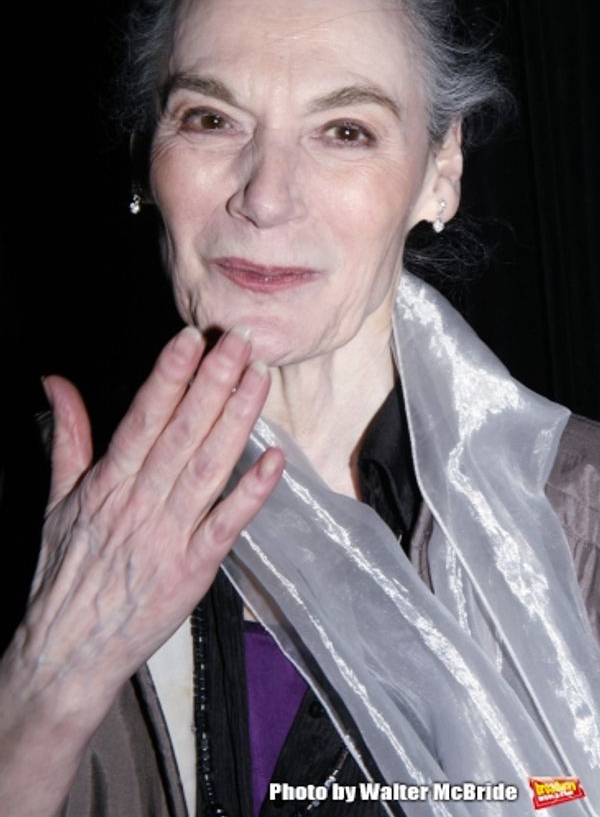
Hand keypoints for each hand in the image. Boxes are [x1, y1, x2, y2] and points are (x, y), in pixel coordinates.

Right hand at [5, 325, 282, 728]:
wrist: (69, 651)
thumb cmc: (65, 573)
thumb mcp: (55, 498)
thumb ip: (67, 436)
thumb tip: (55, 383)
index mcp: (108, 483)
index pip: (142, 418)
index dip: (168, 377)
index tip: (190, 340)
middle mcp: (141, 502)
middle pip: (183, 433)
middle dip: (213, 382)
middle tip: (239, 341)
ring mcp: (171, 535)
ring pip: (209, 466)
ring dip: (237, 420)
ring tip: (259, 378)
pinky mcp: (195, 567)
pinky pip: (227, 524)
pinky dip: (251, 492)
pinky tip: (273, 460)